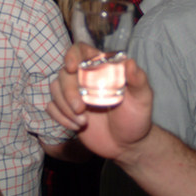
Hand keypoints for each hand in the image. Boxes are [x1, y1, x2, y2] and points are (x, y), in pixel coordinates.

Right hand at [47, 43, 153, 161]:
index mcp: (102, 68)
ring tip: (82, 122)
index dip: (72, 54)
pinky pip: (52, 107)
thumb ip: (138, 80)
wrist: (127, 144)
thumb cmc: (137, 117)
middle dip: (68, 91)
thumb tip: (130, 62)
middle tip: (80, 109)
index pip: (81, 51)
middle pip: (64, 73)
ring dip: (64, 106)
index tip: (72, 68)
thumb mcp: (143, 98)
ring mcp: (74, 93)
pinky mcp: (66, 110)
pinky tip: (77, 126)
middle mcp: (85, 78)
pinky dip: (61, 117)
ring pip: (55, 88)